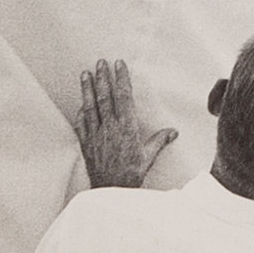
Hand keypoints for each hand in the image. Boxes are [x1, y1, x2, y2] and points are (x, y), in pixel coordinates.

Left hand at [75, 56, 175, 189]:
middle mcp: (110, 128)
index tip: (119, 64)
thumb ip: (159, 140)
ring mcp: (95, 135)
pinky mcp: (86, 144)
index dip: (121, 78)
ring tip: (85, 74)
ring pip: (90, 107)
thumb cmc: (132, 173)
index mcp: (127, 127)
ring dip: (88, 89)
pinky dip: (80, 112)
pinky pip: (81, 124)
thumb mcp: (149, 156)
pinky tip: (80, 104)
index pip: (123, 96)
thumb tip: (173, 132)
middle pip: (105, 97)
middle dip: (103, 78)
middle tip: (100, 62)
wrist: (111, 190)